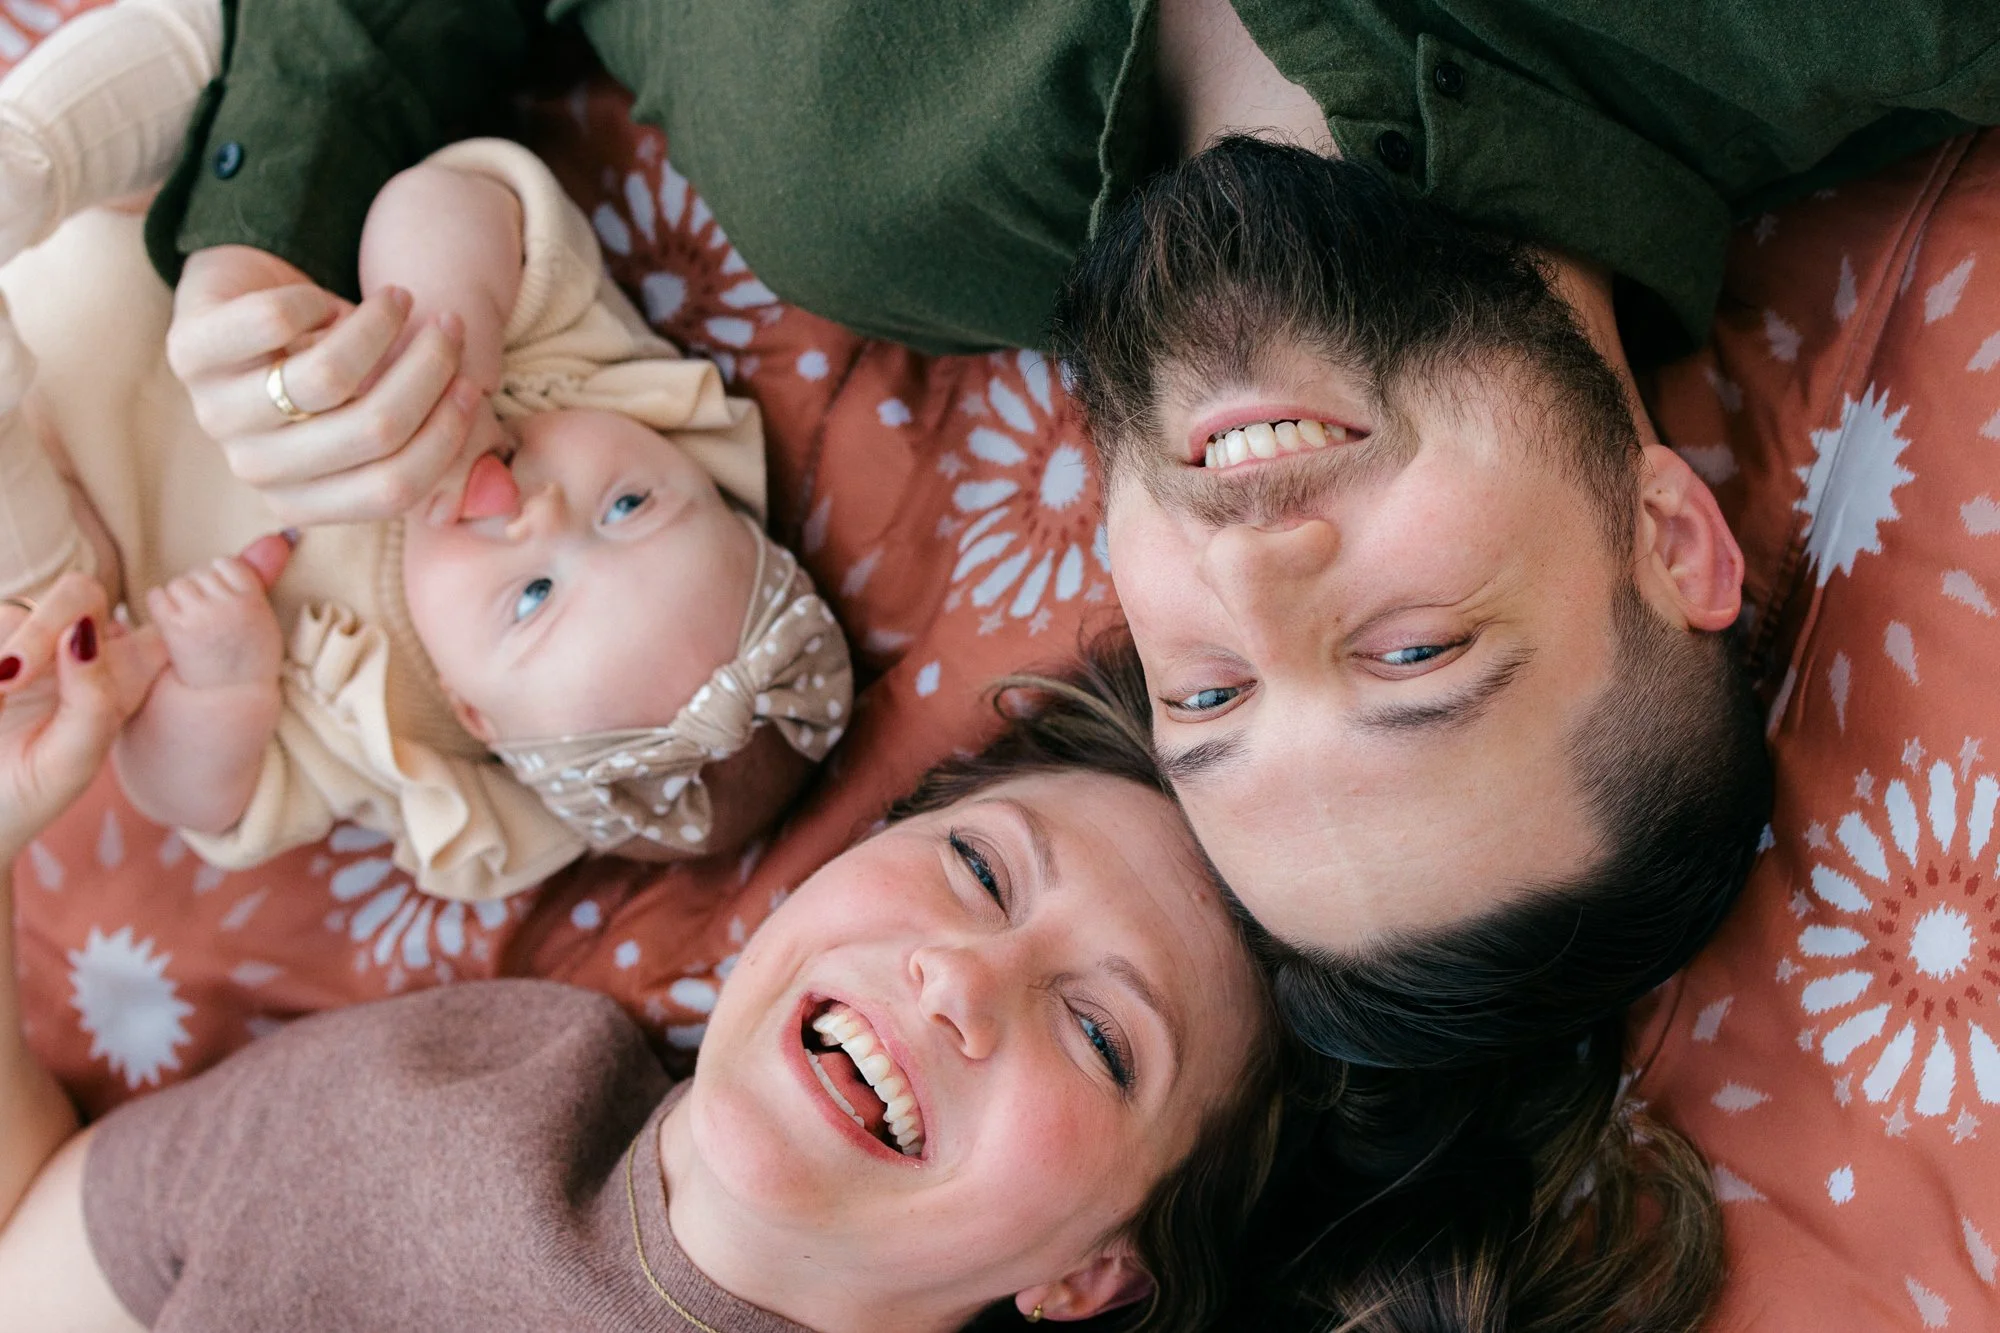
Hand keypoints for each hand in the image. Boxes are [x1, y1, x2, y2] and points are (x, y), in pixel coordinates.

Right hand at [0, 575, 166, 858]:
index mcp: (117, 680)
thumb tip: (81, 633)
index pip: (159, 631)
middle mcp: (74, 654)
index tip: (171, 613)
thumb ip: (92, 702)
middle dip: (44, 624)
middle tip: (12, 677)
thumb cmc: (24, 795)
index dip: (178, 611)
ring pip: (24, 610)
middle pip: (80, 594)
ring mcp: (24, 646)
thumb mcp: (70, 762)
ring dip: (14, 646)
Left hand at [167, 245, 488, 525]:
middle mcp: (254, 469)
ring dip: (382, 327)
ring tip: (400, 300)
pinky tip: (322, 297)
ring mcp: (214, 414)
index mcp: (301, 500)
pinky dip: (316, 300)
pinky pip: (274, 323)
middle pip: (373, 430)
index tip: (472, 384)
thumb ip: (433, 448)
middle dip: (429, 369)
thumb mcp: (376, 413)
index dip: (447, 435)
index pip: (394, 487)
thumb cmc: (326, 366)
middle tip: (448, 326)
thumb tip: (495, 496)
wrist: (243, 305)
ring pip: (328, 377)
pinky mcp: (186, 353)